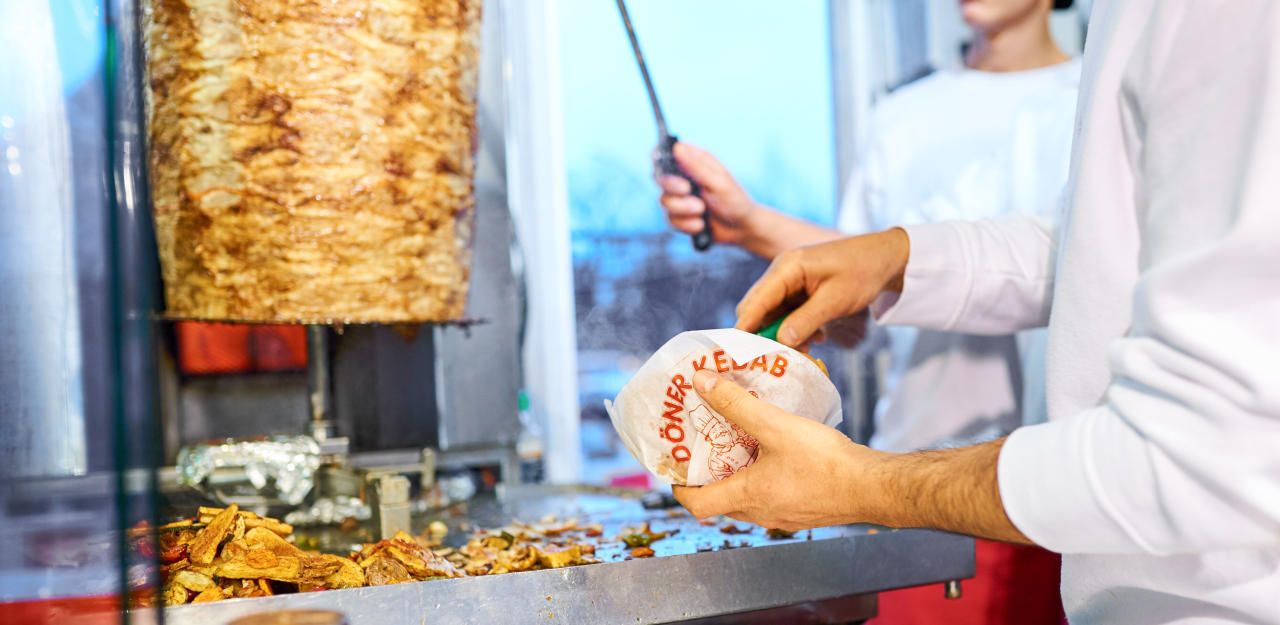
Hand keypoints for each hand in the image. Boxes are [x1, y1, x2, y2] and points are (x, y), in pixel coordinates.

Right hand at [656, 142, 759, 245]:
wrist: (741, 229)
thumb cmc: (735, 201)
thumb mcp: (719, 182)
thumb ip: (696, 167)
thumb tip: (678, 148)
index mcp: (694, 162)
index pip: (667, 153)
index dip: (658, 156)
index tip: (661, 164)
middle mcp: (683, 178)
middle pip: (660, 178)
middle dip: (672, 186)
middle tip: (687, 190)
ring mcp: (679, 198)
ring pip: (664, 201)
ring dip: (683, 209)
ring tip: (702, 211)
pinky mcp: (679, 217)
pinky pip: (670, 220)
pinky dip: (686, 224)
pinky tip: (701, 225)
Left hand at [672, 369, 889, 530]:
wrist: (872, 486)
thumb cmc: (825, 461)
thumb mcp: (775, 425)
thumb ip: (736, 403)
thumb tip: (701, 383)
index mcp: (747, 497)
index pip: (696, 504)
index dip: (678, 486)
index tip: (676, 464)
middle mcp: (760, 513)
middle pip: (719, 500)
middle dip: (707, 474)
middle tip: (704, 445)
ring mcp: (783, 516)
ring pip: (746, 498)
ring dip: (736, 473)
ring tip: (737, 441)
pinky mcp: (803, 511)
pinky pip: (770, 496)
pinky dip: (761, 476)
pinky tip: (773, 451)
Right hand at [735, 229, 909, 348]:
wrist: (886, 259)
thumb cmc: (862, 272)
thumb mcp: (835, 300)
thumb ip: (805, 321)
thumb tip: (780, 342)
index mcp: (787, 267)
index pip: (756, 300)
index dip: (745, 327)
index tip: (740, 353)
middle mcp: (782, 272)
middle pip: (759, 308)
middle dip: (765, 334)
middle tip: (777, 358)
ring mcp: (791, 281)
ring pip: (774, 314)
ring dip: (784, 334)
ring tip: (806, 349)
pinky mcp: (800, 290)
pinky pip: (788, 313)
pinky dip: (796, 328)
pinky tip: (816, 337)